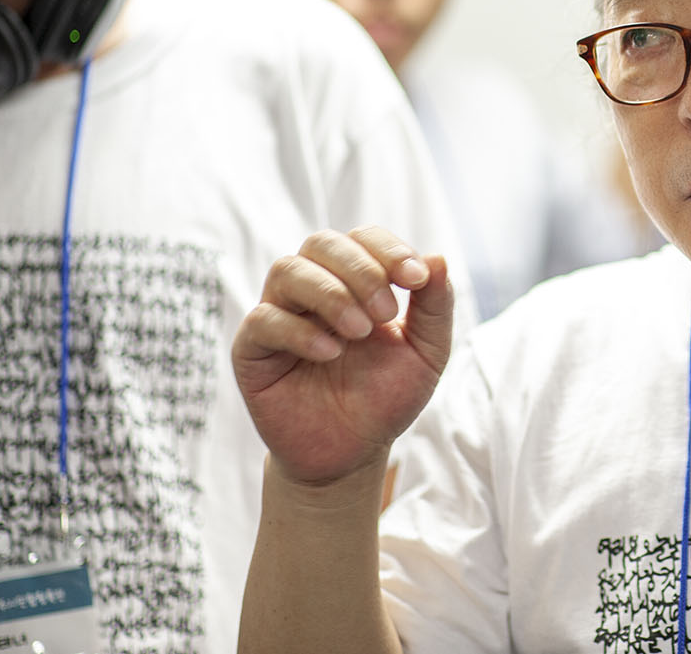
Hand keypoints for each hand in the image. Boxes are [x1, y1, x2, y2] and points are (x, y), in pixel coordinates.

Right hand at [231, 226, 455, 486]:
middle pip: (322, 243)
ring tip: (360, 332)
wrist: (352, 451)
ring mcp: (279, 314)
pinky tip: (329, 353)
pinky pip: (263, 319)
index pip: (364, 238)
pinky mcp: (252, 349)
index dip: (389, 249)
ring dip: (331, 294)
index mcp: (355, 280)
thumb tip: (438, 257)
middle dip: (361, 270)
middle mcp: (313, 288)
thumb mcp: (427, 352)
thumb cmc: (386, 395)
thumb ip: (435, 306)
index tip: (416, 279)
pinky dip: (300, 331)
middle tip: (386, 312)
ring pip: (288, 270)